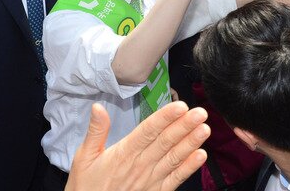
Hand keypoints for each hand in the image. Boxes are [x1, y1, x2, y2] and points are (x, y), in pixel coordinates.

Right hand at [65, 102, 208, 190]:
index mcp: (124, 153)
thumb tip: (98, 107)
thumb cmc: (86, 186)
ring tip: (205, 129)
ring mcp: (150, 180)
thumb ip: (96, 131)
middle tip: (200, 112)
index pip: (148, 131)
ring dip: (190, 143)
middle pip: (165, 142)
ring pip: (173, 158)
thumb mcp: (84, 157)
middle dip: (184, 126)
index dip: (165, 118)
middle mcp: (140, 165)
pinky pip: (175, 180)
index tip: (180, 106)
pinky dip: (189, 168)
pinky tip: (201, 156)